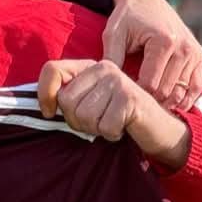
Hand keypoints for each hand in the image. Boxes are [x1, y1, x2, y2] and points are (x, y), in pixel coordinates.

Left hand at [38, 59, 191, 170]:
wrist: (157, 127)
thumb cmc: (117, 117)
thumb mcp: (88, 104)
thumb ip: (67, 98)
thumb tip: (45, 107)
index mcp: (89, 67)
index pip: (52, 70)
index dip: (44, 94)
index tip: (49, 113)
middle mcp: (104, 67)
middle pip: (66, 100)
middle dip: (77, 121)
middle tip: (96, 121)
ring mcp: (118, 81)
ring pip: (84, 116)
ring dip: (95, 129)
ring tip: (110, 123)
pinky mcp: (130, 98)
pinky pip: (104, 127)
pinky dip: (111, 134)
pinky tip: (123, 127)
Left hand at [103, 0, 201, 111]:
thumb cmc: (126, 18)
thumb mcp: (113, 35)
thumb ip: (111, 60)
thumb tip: (107, 87)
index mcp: (164, 42)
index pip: (150, 84)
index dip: (135, 95)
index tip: (122, 98)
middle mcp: (183, 47)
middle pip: (166, 91)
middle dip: (149, 101)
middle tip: (132, 104)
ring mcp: (194, 52)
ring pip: (180, 92)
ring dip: (165, 102)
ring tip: (147, 104)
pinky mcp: (199, 55)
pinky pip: (195, 86)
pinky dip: (184, 98)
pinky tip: (170, 104)